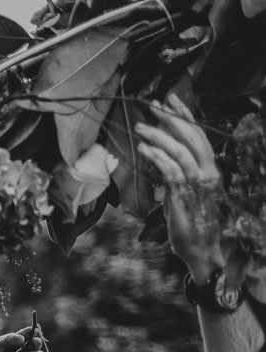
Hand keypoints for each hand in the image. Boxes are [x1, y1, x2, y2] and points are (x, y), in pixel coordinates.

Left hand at [135, 93, 224, 278]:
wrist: (201, 251)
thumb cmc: (190, 224)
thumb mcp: (181, 194)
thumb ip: (174, 175)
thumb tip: (159, 157)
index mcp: (209, 170)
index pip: (198, 136)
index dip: (185, 116)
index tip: (170, 100)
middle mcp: (208, 173)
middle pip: (192, 138)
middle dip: (172, 118)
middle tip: (153, 104)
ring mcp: (199, 184)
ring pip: (181, 151)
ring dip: (159, 136)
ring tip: (141, 127)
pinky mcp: (186, 196)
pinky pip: (172, 171)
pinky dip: (157, 157)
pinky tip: (144, 149)